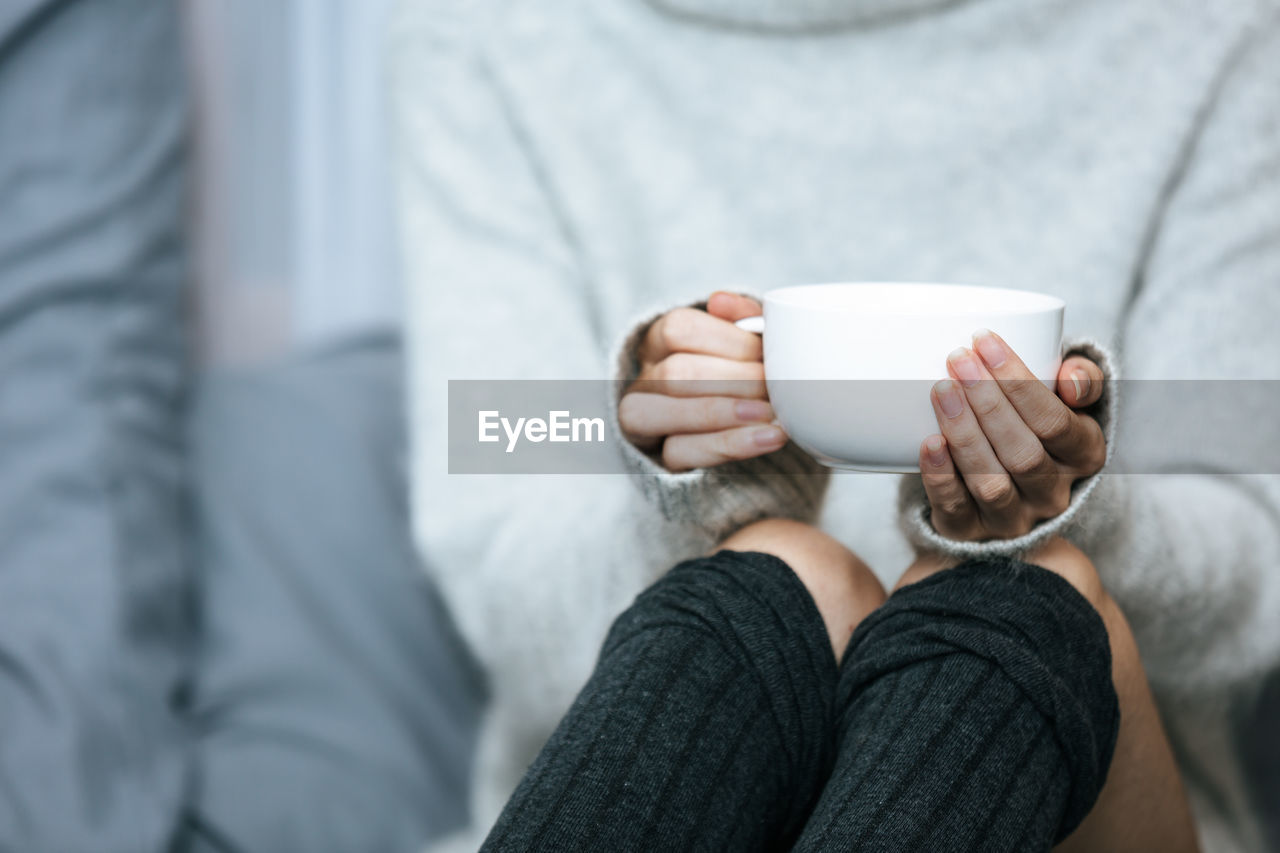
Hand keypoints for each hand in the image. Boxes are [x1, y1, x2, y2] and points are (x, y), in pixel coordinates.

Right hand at [618, 292, 784, 471]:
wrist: (745, 425)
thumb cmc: (743, 371)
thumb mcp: (747, 339)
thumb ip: (741, 316)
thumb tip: (721, 301)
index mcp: (659, 341)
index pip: (677, 329)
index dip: (726, 340)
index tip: (766, 352)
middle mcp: (643, 379)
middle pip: (671, 374)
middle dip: (731, 380)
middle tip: (775, 386)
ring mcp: (645, 421)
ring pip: (658, 413)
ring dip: (721, 413)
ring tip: (772, 414)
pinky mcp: (660, 458)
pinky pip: (680, 453)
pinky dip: (729, 445)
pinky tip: (768, 438)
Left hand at [919, 329, 1105, 539]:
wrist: (1009, 485)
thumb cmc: (1036, 424)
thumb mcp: (1069, 399)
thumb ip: (1082, 379)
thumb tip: (1071, 378)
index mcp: (1084, 455)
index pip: (1055, 421)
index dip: (1020, 382)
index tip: (984, 341)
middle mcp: (1053, 493)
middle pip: (1022, 451)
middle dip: (987, 401)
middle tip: (957, 359)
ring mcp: (1013, 518)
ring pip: (991, 482)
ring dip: (964, 434)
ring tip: (941, 390)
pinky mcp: (970, 532)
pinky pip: (956, 509)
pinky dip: (941, 477)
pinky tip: (928, 443)